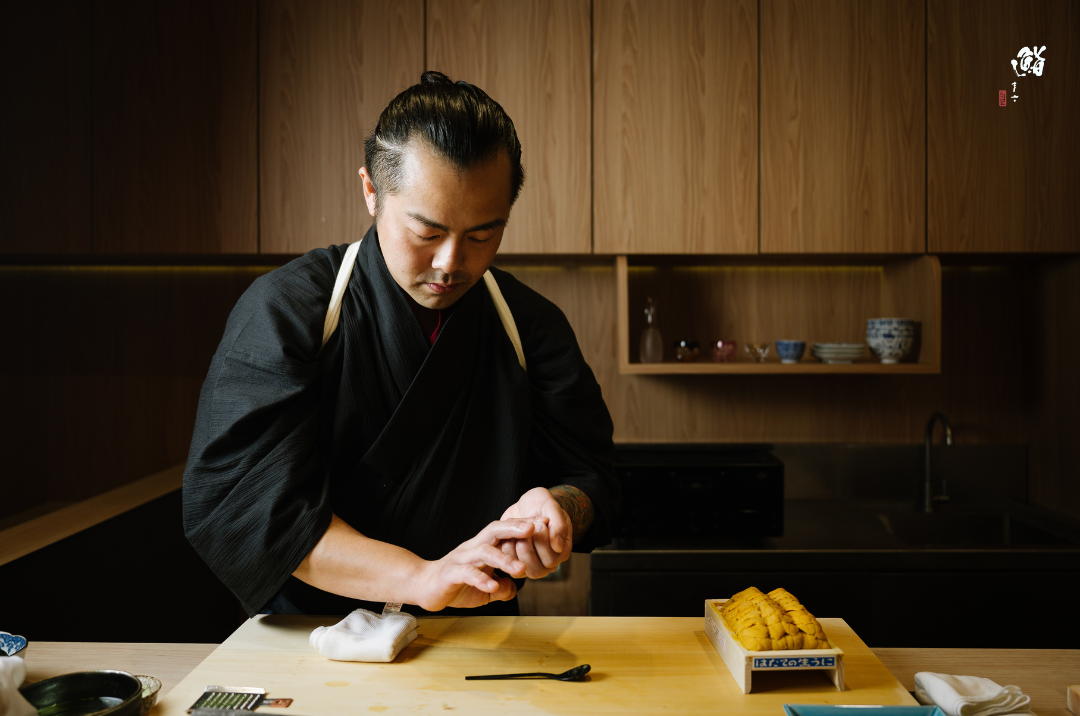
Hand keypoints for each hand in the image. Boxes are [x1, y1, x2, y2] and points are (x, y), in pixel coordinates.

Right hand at [411, 518, 543, 610]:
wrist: (425, 587)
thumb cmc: (456, 584)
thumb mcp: (485, 589)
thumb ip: (501, 588)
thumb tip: (512, 588)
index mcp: (483, 547)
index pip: (505, 531)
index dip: (524, 525)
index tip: (546, 522)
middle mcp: (473, 548)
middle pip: (495, 531)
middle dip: (515, 528)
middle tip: (535, 528)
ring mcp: (461, 559)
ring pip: (484, 552)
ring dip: (503, 559)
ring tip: (521, 568)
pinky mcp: (451, 574)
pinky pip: (467, 574)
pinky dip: (481, 580)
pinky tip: (493, 586)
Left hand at [499, 487, 572, 578]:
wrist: (526, 504)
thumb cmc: (541, 504)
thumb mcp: (551, 506)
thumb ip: (558, 525)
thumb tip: (558, 546)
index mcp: (561, 551)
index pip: (551, 559)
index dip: (542, 543)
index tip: (540, 524)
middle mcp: (548, 562)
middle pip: (536, 570)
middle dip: (527, 548)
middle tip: (527, 528)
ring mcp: (532, 564)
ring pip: (521, 570)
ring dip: (515, 549)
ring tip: (516, 532)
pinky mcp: (517, 562)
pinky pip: (509, 566)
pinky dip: (506, 550)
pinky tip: (509, 535)